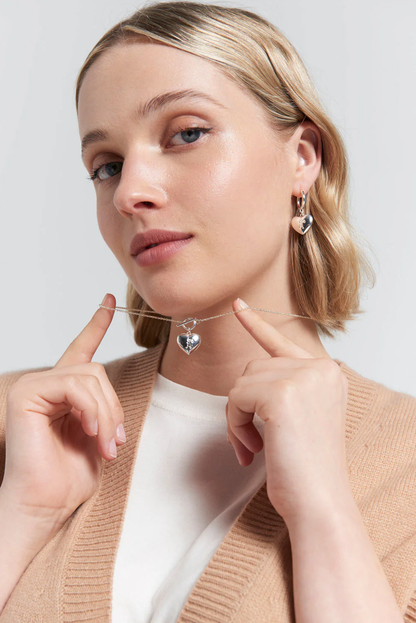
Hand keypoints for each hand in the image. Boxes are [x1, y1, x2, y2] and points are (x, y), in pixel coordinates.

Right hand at [1, 293, 124, 533]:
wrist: (45, 505)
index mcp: (64, 392)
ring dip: (106, 414)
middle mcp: (47, 384)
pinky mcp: (28, 393)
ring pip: (90, 377)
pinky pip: (75, 386)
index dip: (96, 324)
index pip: (81, 349)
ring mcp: (35, 386)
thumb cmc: (68, 477)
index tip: (110, 300)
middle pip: (97, 371)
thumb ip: (103, 406)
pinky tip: (91, 432)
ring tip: (106, 445)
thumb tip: (110, 391)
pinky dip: (92, 410)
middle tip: (115, 443)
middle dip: (114, 408)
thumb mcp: (98, 435)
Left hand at [226, 298, 349, 523]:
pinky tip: (254, 448)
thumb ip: (283, 388)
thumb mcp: (301, 417)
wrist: (320, 501)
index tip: (237, 305)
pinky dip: (235, 425)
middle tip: (254, 441)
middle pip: (253, 367)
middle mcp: (320, 368)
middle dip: (244, 405)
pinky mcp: (282, 394)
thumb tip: (248, 376)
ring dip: (238, 418)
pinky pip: (236, 398)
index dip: (255, 324)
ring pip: (241, 382)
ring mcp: (303, 377)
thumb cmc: (307, 467)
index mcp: (327, 372)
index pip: (282, 342)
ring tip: (256, 447)